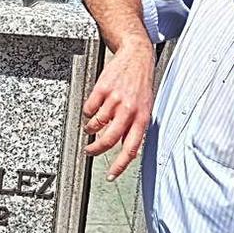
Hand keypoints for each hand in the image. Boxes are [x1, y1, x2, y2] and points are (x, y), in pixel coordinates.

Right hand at [82, 40, 155, 180]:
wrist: (136, 56)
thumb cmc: (141, 84)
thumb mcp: (145, 108)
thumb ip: (135, 128)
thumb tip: (125, 148)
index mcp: (142, 118)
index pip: (131, 149)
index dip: (119, 166)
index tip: (110, 176)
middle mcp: (129, 110)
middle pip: (108, 139)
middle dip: (95, 150)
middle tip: (90, 151)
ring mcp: (115, 99)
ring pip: (96, 124)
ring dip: (90, 128)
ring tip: (92, 125)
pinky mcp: (102, 89)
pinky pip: (89, 109)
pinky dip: (88, 112)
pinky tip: (93, 108)